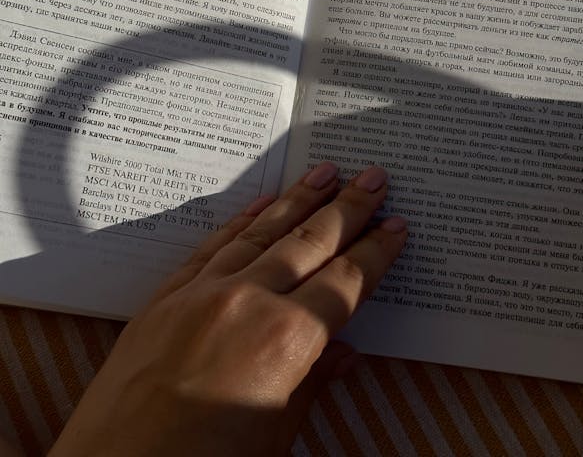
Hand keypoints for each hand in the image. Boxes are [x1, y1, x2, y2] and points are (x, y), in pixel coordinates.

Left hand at [50, 163, 406, 456]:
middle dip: (348, 208)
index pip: (346, 281)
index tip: (396, 225)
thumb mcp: (274, 438)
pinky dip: (242, 221)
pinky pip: (213, 245)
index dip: (376, 251)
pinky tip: (262, 203)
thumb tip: (344, 351)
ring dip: (299, 199)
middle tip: (374, 177)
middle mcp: (249, 301)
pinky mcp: (166, 297)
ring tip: (326, 172)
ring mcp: (203, 293)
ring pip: (263, 232)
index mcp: (287, 340)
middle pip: (311, 242)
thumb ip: (313, 383)